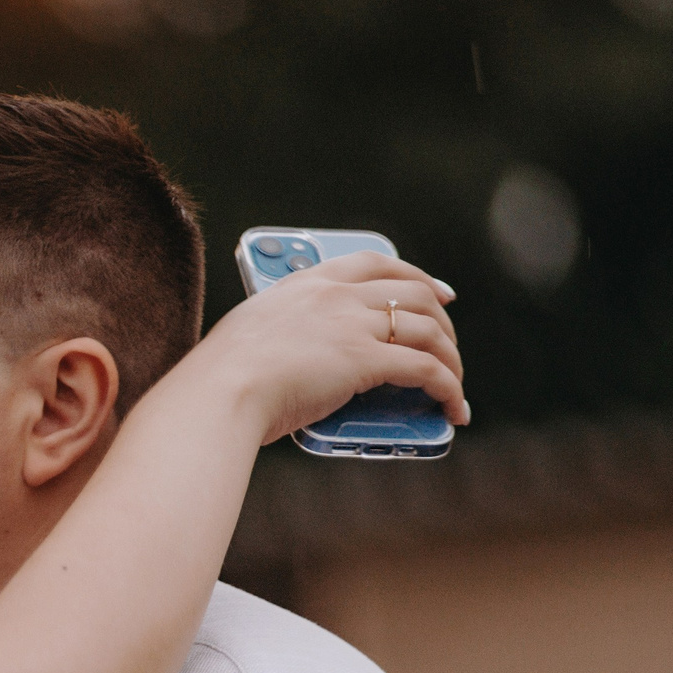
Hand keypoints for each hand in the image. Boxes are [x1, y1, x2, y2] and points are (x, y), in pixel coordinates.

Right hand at [173, 252, 466, 447]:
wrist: (218, 393)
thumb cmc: (220, 377)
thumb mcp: (252, 334)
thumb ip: (283, 332)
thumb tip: (301, 357)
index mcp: (307, 283)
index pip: (375, 263)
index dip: (416, 276)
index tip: (438, 292)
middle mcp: (336, 295)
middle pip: (415, 294)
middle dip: (444, 321)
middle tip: (450, 345)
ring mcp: (353, 324)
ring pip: (430, 331)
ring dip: (451, 360)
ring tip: (454, 386)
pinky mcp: (366, 360)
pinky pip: (427, 369)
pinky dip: (449, 389)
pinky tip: (453, 409)